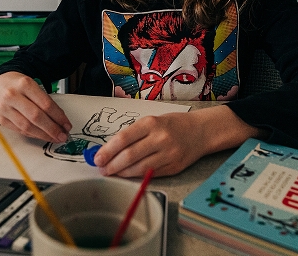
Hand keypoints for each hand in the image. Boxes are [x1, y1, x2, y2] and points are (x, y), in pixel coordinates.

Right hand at [0, 71, 71, 142]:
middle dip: (52, 129)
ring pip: (27, 126)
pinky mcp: (1, 119)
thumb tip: (60, 120)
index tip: (67, 125)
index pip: (46, 104)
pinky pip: (20, 130)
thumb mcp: (33, 85)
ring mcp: (5, 108)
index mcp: (24, 84)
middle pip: (36, 117)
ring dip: (44, 135)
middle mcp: (13, 95)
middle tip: (63, 135)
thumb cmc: (17, 85)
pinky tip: (42, 135)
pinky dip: (33, 134)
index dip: (58, 117)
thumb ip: (45, 101)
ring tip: (54, 137)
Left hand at [92, 106, 268, 177]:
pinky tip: (128, 175)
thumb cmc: (172, 124)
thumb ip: (133, 134)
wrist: (201, 131)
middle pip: (129, 156)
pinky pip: (150, 174)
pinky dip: (136, 176)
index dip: (107, 151)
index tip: (97, 158)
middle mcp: (160, 138)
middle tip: (102, 169)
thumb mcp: (152, 121)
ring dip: (122, 173)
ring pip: (139, 168)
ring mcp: (168, 154)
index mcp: (151, 123)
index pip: (123, 138)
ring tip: (112, 173)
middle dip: (112, 165)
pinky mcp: (174, 168)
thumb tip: (109, 149)